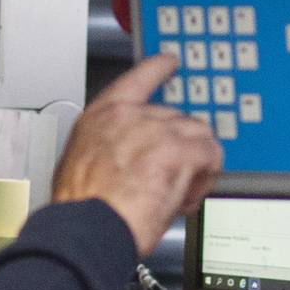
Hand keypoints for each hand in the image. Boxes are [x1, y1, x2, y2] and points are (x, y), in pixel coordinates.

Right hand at [53, 55, 223, 255]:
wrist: (87, 227)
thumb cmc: (81, 207)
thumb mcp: (80, 165)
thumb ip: (107, 151)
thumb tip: (119, 164)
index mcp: (103, 116)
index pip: (137, 79)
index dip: (157, 69)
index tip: (169, 62)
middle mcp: (131, 116)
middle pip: (176, 118)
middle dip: (179, 150)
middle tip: (168, 179)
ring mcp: (157, 130)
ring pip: (198, 136)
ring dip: (195, 164)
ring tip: (177, 191)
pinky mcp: (178, 151)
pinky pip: (209, 157)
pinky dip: (203, 179)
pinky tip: (185, 197)